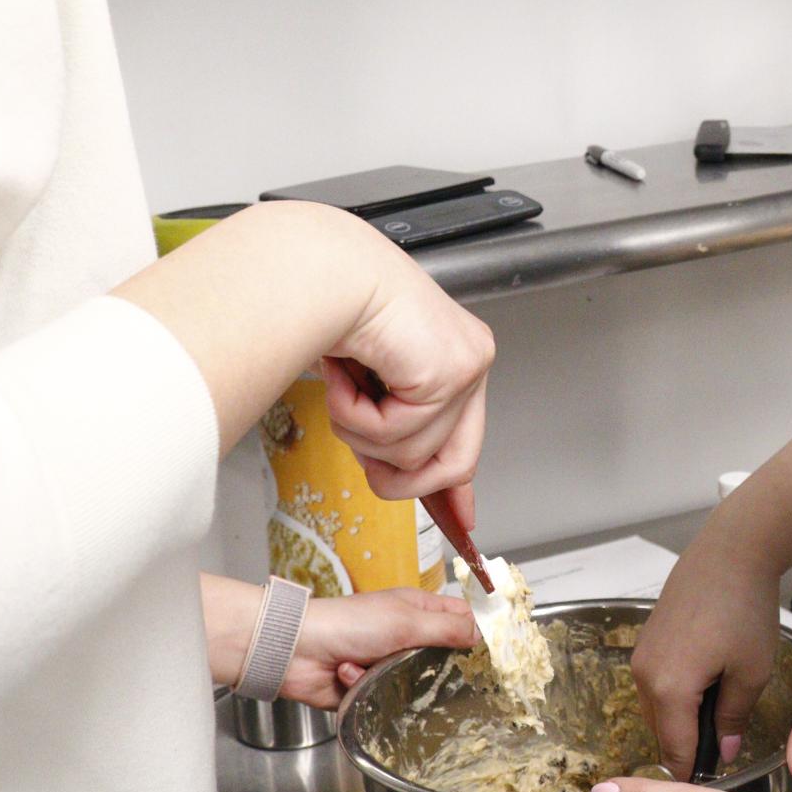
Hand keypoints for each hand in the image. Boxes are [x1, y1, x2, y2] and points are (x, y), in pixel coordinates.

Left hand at [281, 586, 478, 708]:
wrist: (295, 650)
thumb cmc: (349, 624)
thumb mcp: (406, 620)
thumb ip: (447, 628)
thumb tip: (482, 634)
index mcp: (417, 609)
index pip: (459, 617)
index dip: (475, 633)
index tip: (489, 654)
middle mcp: (404, 634)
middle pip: (439, 656)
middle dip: (432, 667)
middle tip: (432, 672)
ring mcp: (385, 662)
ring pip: (412, 682)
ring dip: (393, 678)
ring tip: (375, 668)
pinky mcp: (367, 687)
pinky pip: (383, 697)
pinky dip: (366, 687)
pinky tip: (350, 676)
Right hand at [317, 218, 495, 501]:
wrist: (320, 269)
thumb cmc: (329, 308)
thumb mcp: (362, 383)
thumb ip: (385, 425)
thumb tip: (388, 476)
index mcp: (454, 360)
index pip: (467, 439)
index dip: (457, 490)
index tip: (461, 521)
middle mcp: (471, 361)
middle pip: (456, 463)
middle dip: (400, 476)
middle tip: (362, 450)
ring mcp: (468, 366)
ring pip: (415, 454)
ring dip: (360, 431)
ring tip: (345, 384)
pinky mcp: (453, 371)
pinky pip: (399, 433)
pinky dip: (355, 413)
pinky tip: (348, 372)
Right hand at [632, 532, 784, 777]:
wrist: (734, 547)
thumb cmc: (746, 608)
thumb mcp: (752, 672)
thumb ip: (734, 717)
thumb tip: (724, 752)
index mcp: (669, 689)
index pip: (675, 752)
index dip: (694, 772)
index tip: (714, 779)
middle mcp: (644, 674)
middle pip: (662, 730)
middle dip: (689, 741)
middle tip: (727, 735)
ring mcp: (642, 653)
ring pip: (657, 706)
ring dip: (683, 714)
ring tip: (722, 698)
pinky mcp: (647, 636)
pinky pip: (657, 680)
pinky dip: (677, 690)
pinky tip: (710, 673)